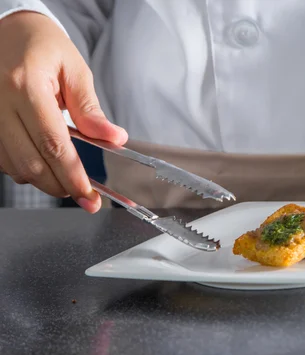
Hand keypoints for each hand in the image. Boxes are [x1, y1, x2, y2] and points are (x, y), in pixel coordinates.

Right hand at [0, 12, 126, 211]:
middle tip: (83, 194)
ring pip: (13, 167)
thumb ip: (91, 109)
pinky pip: (2, 159)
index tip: (88, 195)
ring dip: (42, 180)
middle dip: (60, 185)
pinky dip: (25, 168)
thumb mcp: (74, 70)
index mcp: (25, 86)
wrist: (7, 30)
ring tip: (67, 177)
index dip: (72, 175)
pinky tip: (44, 162)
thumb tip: (114, 140)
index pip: (53, 145)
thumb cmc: (42, 46)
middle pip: (30, 164)